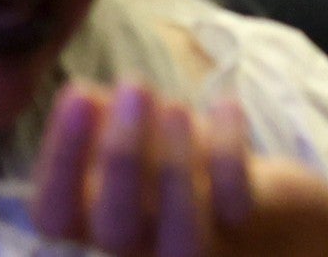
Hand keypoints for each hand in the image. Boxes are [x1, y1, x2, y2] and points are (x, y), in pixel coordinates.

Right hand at [30, 85, 327, 256]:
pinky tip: (226, 105)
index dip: (60, 160)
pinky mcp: (250, 231)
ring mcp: (197, 248)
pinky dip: (230, 152)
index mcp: (97, 222)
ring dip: (172, 164)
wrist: (270, 207)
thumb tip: (86, 95)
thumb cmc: (189, 169)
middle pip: (114, 229)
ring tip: (175, 103)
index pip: (56, 215)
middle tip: (133, 86)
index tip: (78, 92)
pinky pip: (237, 205)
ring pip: (178, 232)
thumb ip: (111, 125)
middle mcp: (139, 246)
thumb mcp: (142, 143)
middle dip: (120, 156)